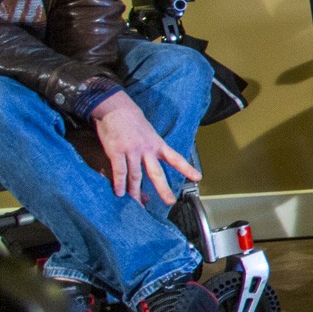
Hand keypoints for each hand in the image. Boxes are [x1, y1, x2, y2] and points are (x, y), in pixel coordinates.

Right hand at [90, 90, 200, 205]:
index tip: (198, 177)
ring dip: (135, 192)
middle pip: (156, 173)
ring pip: (136, 176)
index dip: (187, 168)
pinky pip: (119, 171)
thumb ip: (149, 147)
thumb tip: (147, 162)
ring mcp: (131, 151)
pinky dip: (119, 183)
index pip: (175, 158)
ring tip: (137, 204)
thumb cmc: (130, 119)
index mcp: (157, 144)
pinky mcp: (116, 151)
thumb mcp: (147, 131)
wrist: (114, 107)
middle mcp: (146, 149)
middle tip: (170, 201)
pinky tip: (119, 193)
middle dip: (163, 189)